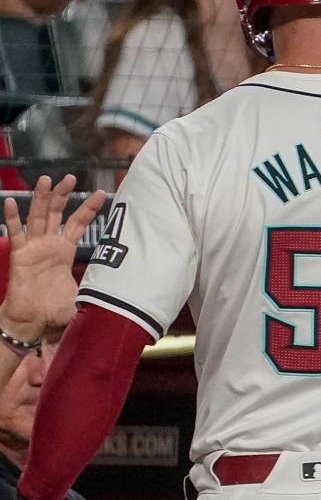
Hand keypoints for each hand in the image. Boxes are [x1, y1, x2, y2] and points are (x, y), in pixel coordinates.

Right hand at [1, 175, 105, 337]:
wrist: (34, 323)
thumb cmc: (56, 311)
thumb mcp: (86, 294)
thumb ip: (102, 289)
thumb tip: (129, 297)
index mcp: (65, 250)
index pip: (78, 223)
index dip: (88, 208)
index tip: (102, 192)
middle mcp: (49, 244)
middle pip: (56, 212)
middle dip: (63, 194)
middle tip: (71, 176)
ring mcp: (33, 248)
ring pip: (37, 216)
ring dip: (41, 197)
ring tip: (46, 179)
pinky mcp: (19, 255)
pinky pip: (15, 233)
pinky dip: (12, 217)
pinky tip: (9, 201)